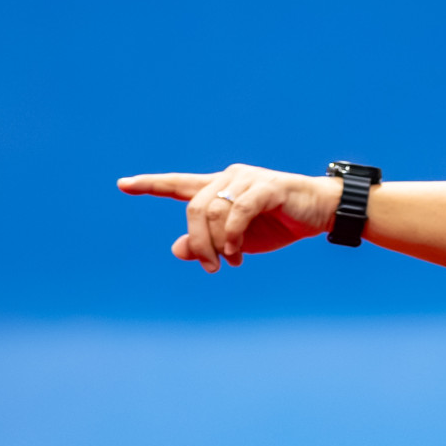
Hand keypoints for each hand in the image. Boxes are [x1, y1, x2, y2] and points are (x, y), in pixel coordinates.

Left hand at [118, 164, 341, 271]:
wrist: (322, 213)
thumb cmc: (280, 224)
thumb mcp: (239, 241)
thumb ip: (209, 243)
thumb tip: (177, 249)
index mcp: (219, 187)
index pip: (179, 183)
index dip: (150, 184)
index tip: (123, 185)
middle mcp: (229, 178)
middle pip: (194, 209)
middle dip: (197, 243)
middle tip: (211, 268)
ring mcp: (248, 180)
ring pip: (213, 211)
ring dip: (216, 244)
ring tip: (230, 263)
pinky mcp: (268, 187)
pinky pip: (238, 212)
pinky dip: (233, 235)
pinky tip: (237, 252)